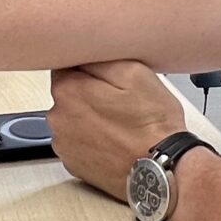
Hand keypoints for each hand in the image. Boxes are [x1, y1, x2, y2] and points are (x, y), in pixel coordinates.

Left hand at [48, 61, 190, 198]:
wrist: (162, 170)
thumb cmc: (152, 124)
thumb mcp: (134, 72)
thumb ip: (99, 57)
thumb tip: (81, 50)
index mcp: (68, 90)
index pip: (65, 65)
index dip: (90, 68)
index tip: (108, 77)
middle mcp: (58, 117)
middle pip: (68, 92)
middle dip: (90, 93)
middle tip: (120, 100)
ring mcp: (64, 144)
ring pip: (73, 118)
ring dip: (90, 117)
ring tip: (120, 123)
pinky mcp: (73, 164)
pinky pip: (78, 141)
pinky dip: (92, 139)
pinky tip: (114, 140)